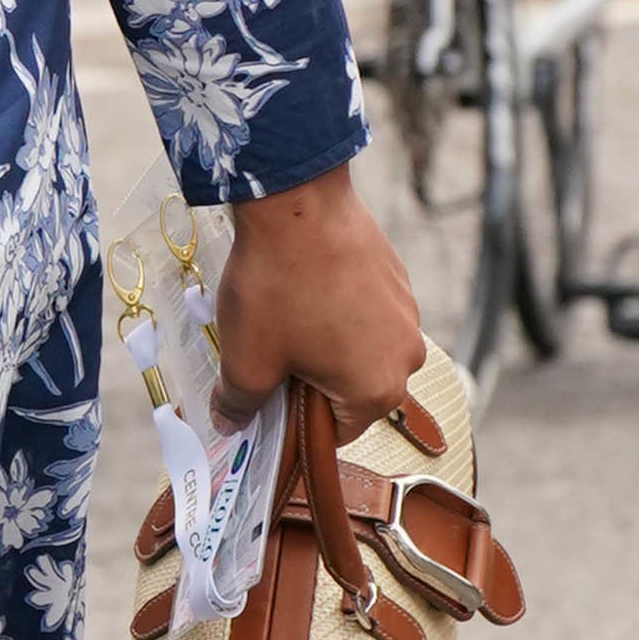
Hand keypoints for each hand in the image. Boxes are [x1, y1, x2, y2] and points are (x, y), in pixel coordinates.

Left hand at [212, 163, 428, 419]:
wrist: (299, 205)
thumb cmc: (277, 290)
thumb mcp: (246, 361)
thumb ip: (240, 405)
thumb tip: (230, 424)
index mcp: (378, 390)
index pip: (335, 434)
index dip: (293, 425)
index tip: (263, 404)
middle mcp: (407, 357)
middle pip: (350, 391)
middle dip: (307, 383)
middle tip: (265, 357)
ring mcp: (407, 314)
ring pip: (358, 349)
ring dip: (322, 345)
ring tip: (281, 319)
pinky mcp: (398, 279)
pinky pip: (365, 313)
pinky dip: (336, 312)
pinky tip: (301, 291)